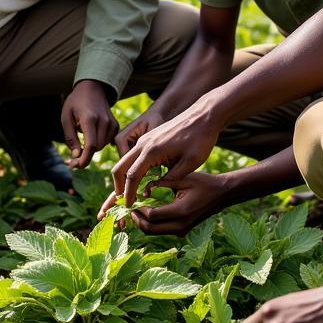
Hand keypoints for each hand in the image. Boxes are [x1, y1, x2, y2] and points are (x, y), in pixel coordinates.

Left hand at [61, 80, 117, 168]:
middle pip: (97, 147)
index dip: (84, 159)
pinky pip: (108, 141)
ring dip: (92, 147)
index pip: (91, 145)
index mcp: (90, 119)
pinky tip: (92, 134)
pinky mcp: (115, 124)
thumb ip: (70, 138)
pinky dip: (99, 142)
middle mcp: (103, 121)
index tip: (77, 166)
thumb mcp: (66, 118)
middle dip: (85, 154)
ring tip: (82, 140)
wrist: (92, 88)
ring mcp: (111, 122)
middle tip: (74, 155)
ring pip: (103, 145)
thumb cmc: (75, 103)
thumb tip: (76, 156)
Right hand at [108, 98, 223, 210]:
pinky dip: (131, 169)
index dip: (129, 194)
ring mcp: (145, 139)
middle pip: (120, 167)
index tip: (128, 207)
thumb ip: (171, 178)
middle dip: (118, 186)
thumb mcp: (190, 163)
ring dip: (124, 177)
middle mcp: (143, 144)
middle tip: (122, 202)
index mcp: (151, 151)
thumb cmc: (200, 139)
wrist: (204, 115)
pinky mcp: (150, 138)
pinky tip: (140, 180)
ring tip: (129, 194)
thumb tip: (155, 189)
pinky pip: (134, 155)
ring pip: (125, 161)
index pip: (132, 176)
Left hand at [125, 170, 233, 235]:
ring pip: (154, 233)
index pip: (152, 216)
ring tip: (136, 209)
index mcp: (180, 211)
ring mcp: (182, 230)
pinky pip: (161, 231)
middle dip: (137, 220)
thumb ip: (162, 182)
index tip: (132, 199)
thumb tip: (143, 188)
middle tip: (130, 208)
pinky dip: (152, 224)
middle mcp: (180, 225)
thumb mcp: (183, 178)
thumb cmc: (203, 183)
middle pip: (150, 229)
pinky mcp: (182, 231)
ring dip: (143, 223)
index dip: (139, 209)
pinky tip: (148, 212)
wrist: (222, 194)